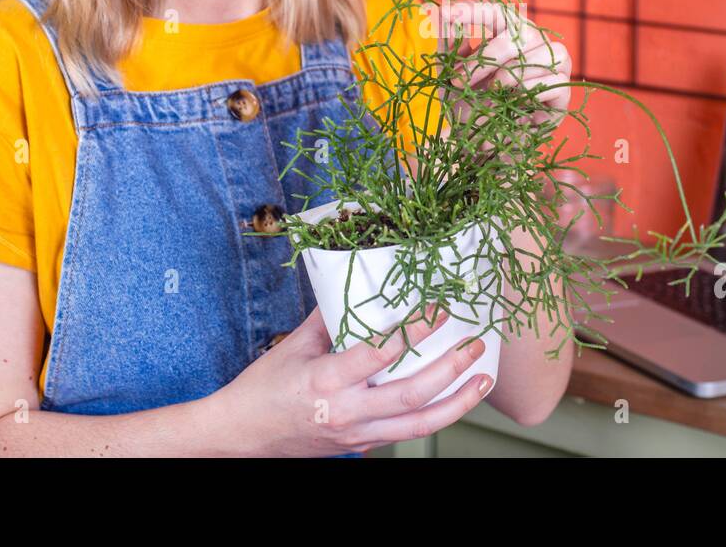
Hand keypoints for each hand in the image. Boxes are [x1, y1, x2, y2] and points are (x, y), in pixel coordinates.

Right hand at [205, 304, 493, 456]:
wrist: (242, 438)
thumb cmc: (263, 389)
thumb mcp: (294, 345)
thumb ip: (329, 316)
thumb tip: (357, 281)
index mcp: (327, 381)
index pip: (380, 354)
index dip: (415, 330)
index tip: (438, 308)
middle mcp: (348, 412)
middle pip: (413, 395)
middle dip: (451, 368)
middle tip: (474, 343)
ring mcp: (359, 434)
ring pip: (420, 424)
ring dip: (458, 402)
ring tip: (483, 379)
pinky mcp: (364, 445)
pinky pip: (408, 431)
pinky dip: (437, 414)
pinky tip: (456, 397)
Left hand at [441, 0, 572, 128]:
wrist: (485, 140)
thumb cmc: (470, 100)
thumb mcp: (452, 72)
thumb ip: (448, 43)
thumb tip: (442, 14)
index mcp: (508, 30)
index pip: (495, 11)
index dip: (473, 10)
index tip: (446, 13)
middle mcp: (535, 41)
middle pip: (520, 34)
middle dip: (487, 57)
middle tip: (460, 81)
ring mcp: (554, 65)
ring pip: (542, 54)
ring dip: (508, 75)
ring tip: (490, 93)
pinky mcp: (562, 92)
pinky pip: (553, 81)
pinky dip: (529, 90)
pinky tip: (514, 100)